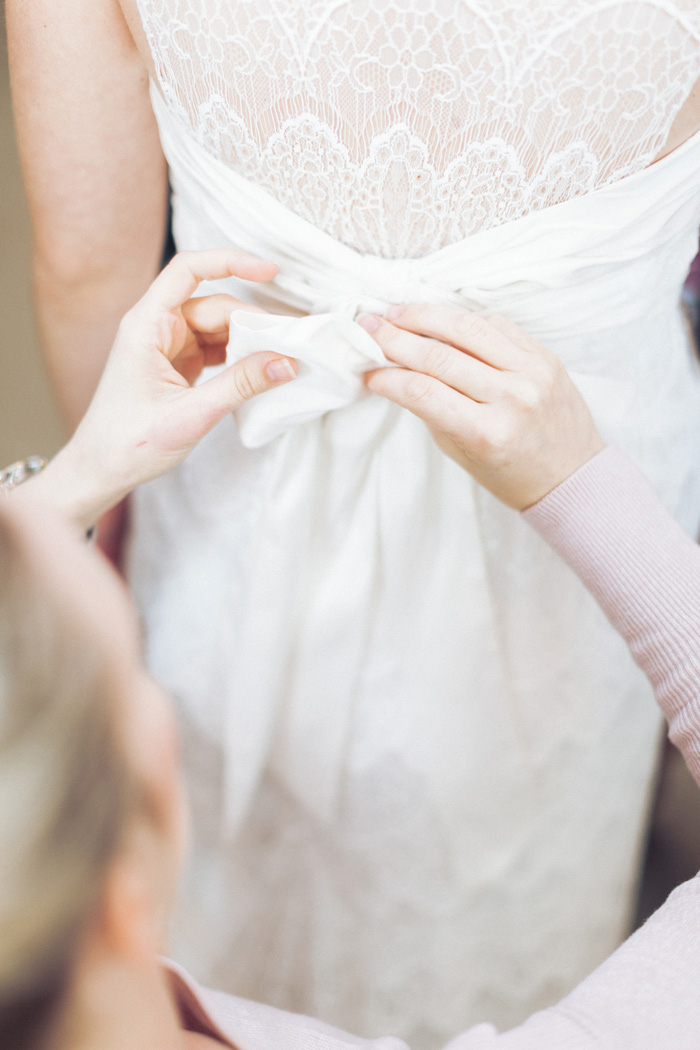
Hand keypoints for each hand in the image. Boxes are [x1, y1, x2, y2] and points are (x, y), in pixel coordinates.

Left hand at [29, 250, 295, 528]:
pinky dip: (239, 358)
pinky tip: (261, 372)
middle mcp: (156, 327)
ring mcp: (167, 346)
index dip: (230, 261)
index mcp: (146, 325)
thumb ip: (240, 385)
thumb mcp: (191, 414)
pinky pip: (215, 349)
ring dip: (249, 341)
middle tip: (291, 344)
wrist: (100, 470)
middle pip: (214, 305)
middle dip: (253, 321)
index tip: (270, 271)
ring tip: (281, 359)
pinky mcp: (178, 365)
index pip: (189, 269)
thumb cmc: (129, 442)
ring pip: (219, 328)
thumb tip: (286, 362)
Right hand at [359, 305, 603, 509]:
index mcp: (487, 433)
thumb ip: (432, 409)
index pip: (423, 392)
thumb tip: (395, 369)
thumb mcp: (461, 451)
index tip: (367, 371)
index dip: (387, 376)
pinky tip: (440, 320)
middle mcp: (512, 398)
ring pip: (467, 329)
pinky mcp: (544, 355)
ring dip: (425, 316)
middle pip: (439, 356)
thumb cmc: (509, 471)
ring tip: (397, 313)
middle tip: (368, 327)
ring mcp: (532, 372)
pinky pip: (496, 325)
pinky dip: (462, 321)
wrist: (571, 475)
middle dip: (396, 338)